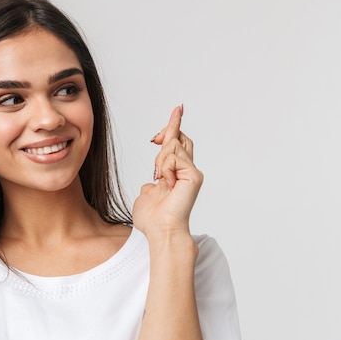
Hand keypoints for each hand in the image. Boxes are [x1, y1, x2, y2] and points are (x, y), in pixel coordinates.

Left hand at [132, 105, 202, 237]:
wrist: (160, 231)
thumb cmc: (152, 219)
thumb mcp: (147, 195)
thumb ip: (151, 185)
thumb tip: (151, 184)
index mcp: (177, 174)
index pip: (179, 143)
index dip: (175, 125)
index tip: (178, 109)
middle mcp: (188, 170)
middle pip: (179, 138)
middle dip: (167, 134)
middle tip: (157, 145)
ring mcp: (192, 171)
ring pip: (172, 146)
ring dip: (160, 161)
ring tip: (161, 179)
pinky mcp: (194, 175)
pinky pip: (173, 158)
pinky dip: (164, 169)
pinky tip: (167, 183)